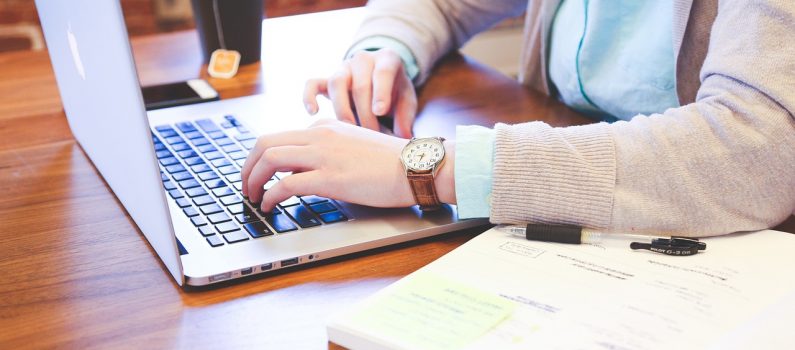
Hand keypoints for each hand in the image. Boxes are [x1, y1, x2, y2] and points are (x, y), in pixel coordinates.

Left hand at [241, 119, 455, 211]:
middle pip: (265, 143)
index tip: (259, 175)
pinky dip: (270, 196)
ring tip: (252, 197)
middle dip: (248, 166)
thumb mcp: (355, 146)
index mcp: (326, 127)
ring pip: (269, 159)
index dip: (262, 158)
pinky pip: (285, 184)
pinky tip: (270, 206)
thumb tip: (309, 169)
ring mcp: (324, 155)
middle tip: (246, 186)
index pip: (281, 137)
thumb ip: (331, 151)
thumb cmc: (392, 163)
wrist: (416, 166)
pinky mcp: (330, 177)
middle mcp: (320, 135)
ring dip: (253, 180)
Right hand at [303, 48, 416, 137]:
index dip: (381, 92)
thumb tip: (403, 138)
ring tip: (350, 130)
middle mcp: (363, 59)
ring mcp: (343, 68)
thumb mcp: (407, 101)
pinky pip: (312, 84)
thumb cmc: (395, 93)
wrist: (380, 81)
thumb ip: (406, 117)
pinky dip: (309, 96)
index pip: (383, 72)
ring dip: (343, 109)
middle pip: (359, 84)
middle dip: (365, 113)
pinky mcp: (327, 80)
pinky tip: (313, 112)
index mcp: (387, 59)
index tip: (380, 111)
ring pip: (336, 83)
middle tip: (371, 135)